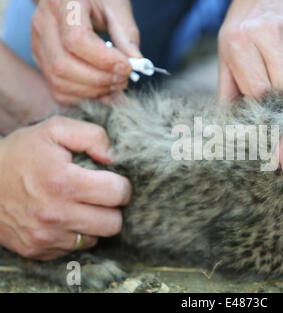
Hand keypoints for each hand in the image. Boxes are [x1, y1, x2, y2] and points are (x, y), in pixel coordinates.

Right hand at [0, 117, 131, 259]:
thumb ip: (92, 136)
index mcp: (63, 182)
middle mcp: (55, 215)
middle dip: (113, 207)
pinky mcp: (37, 250)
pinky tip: (65, 217)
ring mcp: (45, 236)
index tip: (114, 180)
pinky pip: (74, 248)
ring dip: (95, 222)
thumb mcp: (55, 130)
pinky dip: (75, 233)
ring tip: (81, 205)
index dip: (122, 185)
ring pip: (96, 238)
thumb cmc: (21, 153)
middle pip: (113, 223)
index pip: (118, 193)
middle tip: (101, 195)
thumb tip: (114, 157)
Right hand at [31, 0, 141, 104]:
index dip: (104, 60)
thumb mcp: (117, 7)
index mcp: (62, 3)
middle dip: (100, 79)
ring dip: (94, 91)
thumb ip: (126, 36)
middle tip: (124, 79)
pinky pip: (59, 90)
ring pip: (59, 81)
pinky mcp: (42, 62)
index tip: (127, 66)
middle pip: (63, 65)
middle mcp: (43, 24)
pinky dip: (84, 96)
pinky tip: (103, 90)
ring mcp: (38, 45)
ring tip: (116, 84)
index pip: (76, 40)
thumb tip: (138, 65)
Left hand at [218, 0, 282, 100]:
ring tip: (281, 79)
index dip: (259, 106)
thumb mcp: (226, 53)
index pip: (258, 90)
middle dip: (279, 101)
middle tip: (273, 100)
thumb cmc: (244, 27)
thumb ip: (228, 90)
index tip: (259, 109)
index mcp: (241, 40)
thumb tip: (234, 126)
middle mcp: (271, 34)